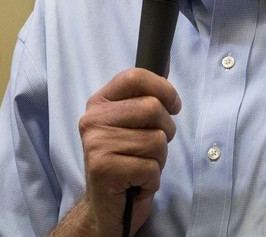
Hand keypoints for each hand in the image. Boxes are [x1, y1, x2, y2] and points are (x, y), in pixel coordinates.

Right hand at [75, 69, 180, 235]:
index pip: (135, 76)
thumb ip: (147, 93)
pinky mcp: (103, 168)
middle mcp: (92, 120)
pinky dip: (152, 177)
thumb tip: (164, 60)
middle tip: (152, 146)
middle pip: (152, 108)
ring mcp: (95, 144)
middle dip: (165, 131)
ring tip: (141, 165)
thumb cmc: (127, 159)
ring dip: (159, 158)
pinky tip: (136, 181)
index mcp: (100, 102)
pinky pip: (151, 165)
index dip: (163, 88)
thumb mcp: (134, 123)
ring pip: (156, 139)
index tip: (173, 105)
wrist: (106, 205)